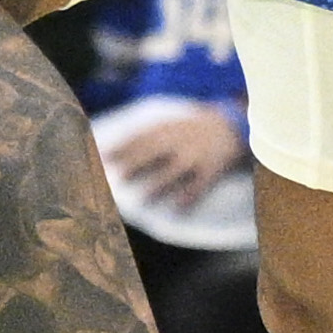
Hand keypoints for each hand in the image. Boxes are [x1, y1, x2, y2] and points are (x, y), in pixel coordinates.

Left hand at [102, 103, 245, 206]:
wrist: (230, 125)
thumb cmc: (191, 128)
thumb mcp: (168, 124)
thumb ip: (146, 135)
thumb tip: (116, 146)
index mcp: (165, 129)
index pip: (138, 138)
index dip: (120, 147)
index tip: (102, 156)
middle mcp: (178, 142)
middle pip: (153, 153)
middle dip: (135, 164)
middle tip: (118, 176)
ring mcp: (195, 156)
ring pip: (175, 172)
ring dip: (159, 186)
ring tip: (143, 199)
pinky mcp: (211, 169)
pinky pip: (199, 185)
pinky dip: (190, 196)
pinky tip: (179, 208)